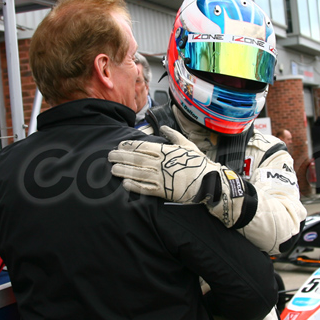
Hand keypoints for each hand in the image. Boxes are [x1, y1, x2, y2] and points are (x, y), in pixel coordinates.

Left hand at [108, 126, 246, 226]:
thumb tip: (164, 128)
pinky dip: (134, 186)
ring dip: (124, 170)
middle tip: (110, 156)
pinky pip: (145, 188)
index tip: (120, 145)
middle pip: (137, 159)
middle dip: (122, 157)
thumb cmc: (199, 163)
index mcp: (166, 151)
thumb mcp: (187, 145)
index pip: (143, 147)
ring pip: (138, 173)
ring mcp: (161, 178)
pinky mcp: (163, 191)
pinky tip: (125, 184)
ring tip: (113, 169)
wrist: (209, 182)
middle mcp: (161, 164)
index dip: (129, 146)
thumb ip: (173, 136)